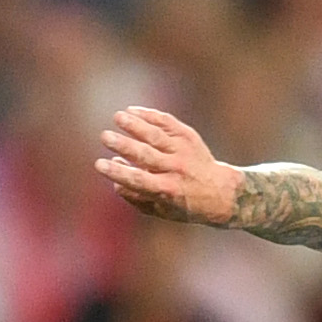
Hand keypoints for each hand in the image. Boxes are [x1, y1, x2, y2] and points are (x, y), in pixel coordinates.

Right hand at [95, 107, 240, 225]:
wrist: (221, 192)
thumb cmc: (185, 204)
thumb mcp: (161, 210)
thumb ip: (137, 198)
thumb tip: (116, 182)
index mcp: (167, 190)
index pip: (138, 180)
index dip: (117, 172)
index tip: (99, 164)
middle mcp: (176, 169)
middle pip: (145, 155)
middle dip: (123, 145)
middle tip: (105, 137)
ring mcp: (183, 150)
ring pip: (156, 135)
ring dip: (135, 125)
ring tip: (117, 117)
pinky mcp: (188, 136)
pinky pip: (167, 122)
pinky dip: (150, 115)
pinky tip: (132, 111)